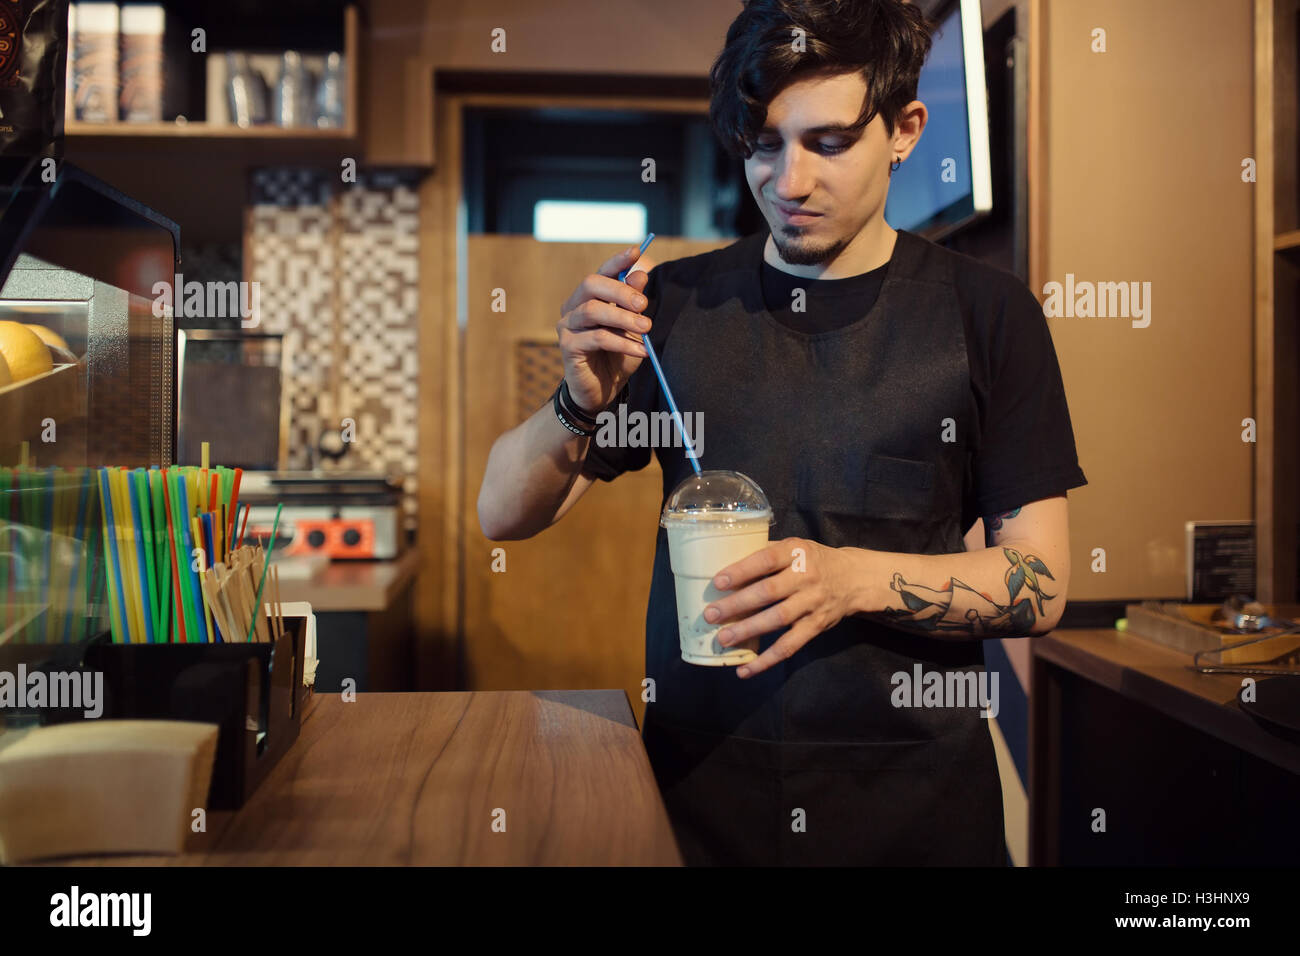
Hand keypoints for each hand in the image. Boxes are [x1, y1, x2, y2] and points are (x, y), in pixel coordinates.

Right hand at [557, 247, 655, 414]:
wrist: (601, 391)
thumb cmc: (617, 357)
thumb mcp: (632, 329)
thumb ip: (634, 304)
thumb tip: (641, 274)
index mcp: (589, 298)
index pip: (601, 272)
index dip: (617, 261)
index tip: (637, 251)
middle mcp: (573, 307)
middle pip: (591, 285)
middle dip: (620, 290)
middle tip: (644, 304)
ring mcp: (567, 326)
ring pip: (593, 311)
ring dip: (623, 318)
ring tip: (646, 329)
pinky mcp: (568, 346)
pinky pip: (597, 338)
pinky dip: (622, 343)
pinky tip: (641, 351)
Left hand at [703, 538, 863, 677]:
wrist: (853, 578)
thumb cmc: (813, 561)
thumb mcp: (794, 547)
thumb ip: (766, 553)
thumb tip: (723, 563)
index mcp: (796, 552)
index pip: (766, 560)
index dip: (742, 571)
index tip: (718, 583)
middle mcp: (805, 577)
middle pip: (768, 592)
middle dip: (737, 604)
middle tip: (711, 615)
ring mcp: (812, 603)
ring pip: (777, 619)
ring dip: (748, 630)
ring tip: (724, 638)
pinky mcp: (816, 626)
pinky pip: (790, 646)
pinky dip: (767, 660)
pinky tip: (745, 669)